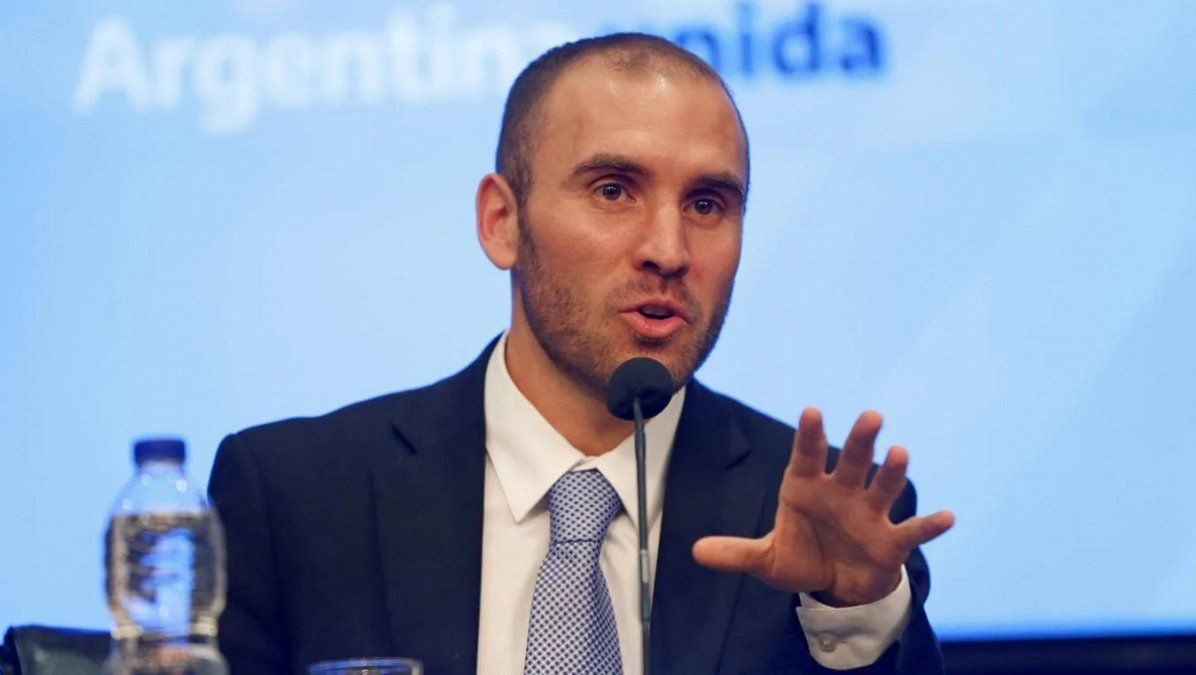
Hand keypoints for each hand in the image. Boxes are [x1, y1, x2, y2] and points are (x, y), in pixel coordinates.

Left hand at [692, 408, 953, 605]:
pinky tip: (947, 517)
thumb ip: (736, 553)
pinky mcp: (891, 541)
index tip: (812, 411)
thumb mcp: (766, 560)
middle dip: (861, 440)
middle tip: (871, 416)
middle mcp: (841, 492)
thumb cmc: (801, 558)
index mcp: (807, 488)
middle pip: (853, 461)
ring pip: (884, 486)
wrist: (837, 585)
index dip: (810, 435)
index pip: (807, 456)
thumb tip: (696, 551)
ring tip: (900, 454)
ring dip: (893, 472)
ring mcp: (869, 514)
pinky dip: (929, 525)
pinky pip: (912, 530)